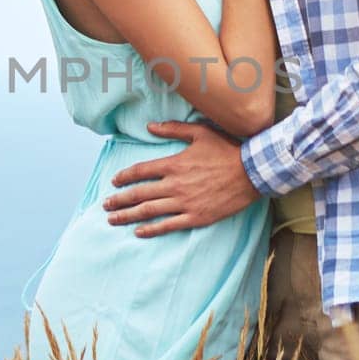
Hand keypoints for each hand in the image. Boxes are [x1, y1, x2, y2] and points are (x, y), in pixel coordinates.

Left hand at [102, 121, 262, 235]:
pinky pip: (168, 225)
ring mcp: (185, 203)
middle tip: (105, 204)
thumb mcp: (200, 133)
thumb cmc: (228, 150)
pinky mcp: (196, 217)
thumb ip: (173, 129)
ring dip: (128, 216)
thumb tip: (150, 127)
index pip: (140, 171)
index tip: (114, 182)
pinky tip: (138, 232)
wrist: (253, 172)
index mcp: (174, 164)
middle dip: (119, 200)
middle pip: (138, 193)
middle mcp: (175, 185)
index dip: (124, 177)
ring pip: (149, 211)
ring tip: (112, 220)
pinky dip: (151, 230)